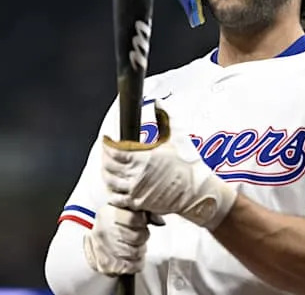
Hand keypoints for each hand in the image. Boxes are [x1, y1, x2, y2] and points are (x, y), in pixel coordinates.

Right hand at [83, 204, 154, 275]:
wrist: (94, 243)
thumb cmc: (112, 225)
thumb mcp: (123, 211)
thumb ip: (142, 212)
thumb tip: (160, 221)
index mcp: (108, 213)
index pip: (134, 218)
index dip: (142, 222)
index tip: (140, 223)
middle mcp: (104, 230)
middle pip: (137, 236)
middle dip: (142, 237)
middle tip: (136, 237)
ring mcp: (104, 248)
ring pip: (137, 252)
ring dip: (140, 250)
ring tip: (132, 246)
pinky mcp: (108, 265)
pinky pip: (134, 266)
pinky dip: (137, 263)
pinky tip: (131, 257)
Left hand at [101, 104, 237, 229]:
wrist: (198, 191)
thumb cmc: (189, 164)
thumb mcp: (178, 136)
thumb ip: (165, 116)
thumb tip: (158, 101)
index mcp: (145, 158)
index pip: (115, 151)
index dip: (107, 144)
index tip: (107, 139)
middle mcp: (137, 175)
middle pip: (109, 166)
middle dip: (105, 156)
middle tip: (106, 150)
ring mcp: (137, 191)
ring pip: (110, 181)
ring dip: (107, 173)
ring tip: (109, 166)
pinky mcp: (139, 203)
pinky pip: (117, 198)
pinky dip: (112, 190)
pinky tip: (116, 184)